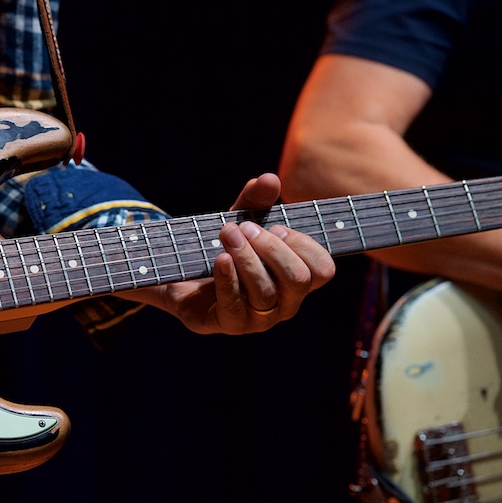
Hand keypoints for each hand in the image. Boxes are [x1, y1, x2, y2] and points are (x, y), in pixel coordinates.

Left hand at [120, 173, 334, 333]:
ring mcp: (257, 319)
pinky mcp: (227, 324)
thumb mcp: (239, 220)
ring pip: (266, 292)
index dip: (303, 245)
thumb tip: (269, 179)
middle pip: (297, 279)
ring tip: (226, 234)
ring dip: (246, 258)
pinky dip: (228, 278)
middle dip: (271, 247)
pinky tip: (220, 258)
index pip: (323, 270)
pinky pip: (235, 306)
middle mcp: (284, 304)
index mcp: (296, 281)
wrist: (179, 274)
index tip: (275, 226)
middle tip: (242, 228)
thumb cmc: (221, 248)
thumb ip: (255, 201)